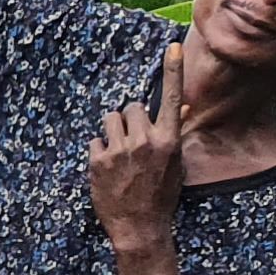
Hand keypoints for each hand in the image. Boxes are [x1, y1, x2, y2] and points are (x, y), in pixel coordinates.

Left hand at [89, 44, 186, 256]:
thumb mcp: (175, 164)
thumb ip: (174, 134)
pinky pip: (95, 140)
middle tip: (132, 141)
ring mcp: (120, 150)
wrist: (139, 228)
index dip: (172, 71)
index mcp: (168, 141)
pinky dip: (99, 151)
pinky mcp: (98, 161)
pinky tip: (107, 168)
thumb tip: (180, 110)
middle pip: (131, 107)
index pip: (171, 98)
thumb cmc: (160, 196)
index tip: (173, 46)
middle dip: (130, 119)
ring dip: (113, 130)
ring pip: (110, 119)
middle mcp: (145, 141)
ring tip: (119, 152)